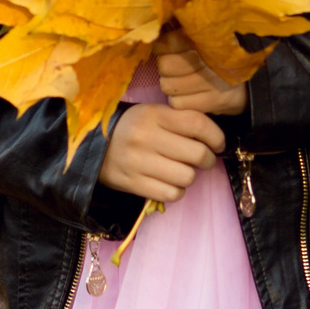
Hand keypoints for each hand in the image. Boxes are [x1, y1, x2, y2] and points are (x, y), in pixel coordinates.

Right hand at [97, 102, 225, 204]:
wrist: (91, 146)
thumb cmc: (130, 128)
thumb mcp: (151, 114)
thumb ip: (179, 121)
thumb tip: (214, 139)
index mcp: (153, 115)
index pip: (197, 124)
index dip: (216, 136)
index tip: (218, 144)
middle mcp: (146, 137)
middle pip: (198, 154)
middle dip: (208, 159)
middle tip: (203, 159)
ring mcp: (138, 162)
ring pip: (187, 177)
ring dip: (190, 176)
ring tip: (181, 170)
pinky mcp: (133, 184)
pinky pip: (171, 194)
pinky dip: (176, 191)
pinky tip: (170, 182)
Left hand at [156, 27, 244, 116]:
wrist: (245, 85)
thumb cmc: (215, 59)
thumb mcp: (202, 41)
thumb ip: (180, 34)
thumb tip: (155, 34)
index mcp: (207, 39)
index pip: (169, 42)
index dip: (162, 47)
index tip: (165, 48)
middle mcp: (211, 59)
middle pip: (165, 65)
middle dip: (165, 67)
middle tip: (173, 67)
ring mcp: (214, 82)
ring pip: (168, 86)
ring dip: (170, 84)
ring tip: (180, 81)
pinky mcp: (214, 101)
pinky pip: (177, 103)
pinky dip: (178, 100)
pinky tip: (187, 94)